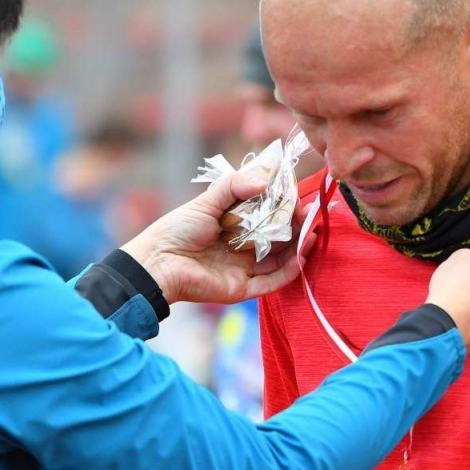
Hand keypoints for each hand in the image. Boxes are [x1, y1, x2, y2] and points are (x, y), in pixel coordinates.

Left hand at [121, 172, 314, 305]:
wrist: (157, 262)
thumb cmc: (177, 230)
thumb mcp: (206, 201)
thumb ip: (233, 186)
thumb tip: (264, 182)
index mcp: (235, 225)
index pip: (268, 216)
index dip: (285, 207)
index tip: (298, 195)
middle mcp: (243, 247)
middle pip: (279, 238)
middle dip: (297, 226)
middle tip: (309, 213)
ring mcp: (244, 269)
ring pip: (281, 260)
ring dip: (299, 247)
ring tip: (312, 231)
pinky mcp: (242, 288)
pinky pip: (272, 282)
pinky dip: (289, 271)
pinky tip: (300, 255)